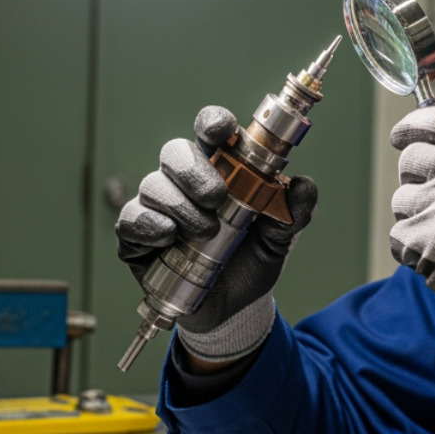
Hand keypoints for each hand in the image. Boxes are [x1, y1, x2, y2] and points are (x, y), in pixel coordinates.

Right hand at [116, 106, 317, 357]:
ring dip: (181, 206)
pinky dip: (150, 223)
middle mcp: (184, 182)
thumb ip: (292, 213)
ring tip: (206, 232)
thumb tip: (304, 186)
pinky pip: (131, 219)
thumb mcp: (277, 240)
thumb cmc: (248, 263)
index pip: (211, 132)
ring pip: (153, 185)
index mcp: (220, 170)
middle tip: (216, 198)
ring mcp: (158, 207)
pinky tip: (169, 237)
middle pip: (175, 152)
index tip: (223, 130)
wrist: (230, 310)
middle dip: (194, 170)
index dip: (214, 123)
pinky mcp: (137, 236)